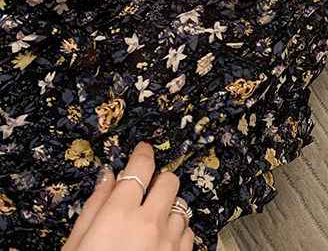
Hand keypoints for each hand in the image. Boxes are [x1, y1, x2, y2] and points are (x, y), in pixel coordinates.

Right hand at [62, 141, 193, 250]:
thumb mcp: (76, 244)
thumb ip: (95, 206)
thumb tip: (108, 177)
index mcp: (120, 215)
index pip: (141, 168)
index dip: (143, 154)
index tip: (142, 150)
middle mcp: (150, 223)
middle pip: (170, 181)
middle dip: (159, 182)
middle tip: (145, 192)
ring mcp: (169, 242)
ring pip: (181, 207)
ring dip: (168, 210)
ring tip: (149, 225)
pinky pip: (188, 233)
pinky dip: (177, 233)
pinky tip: (160, 243)